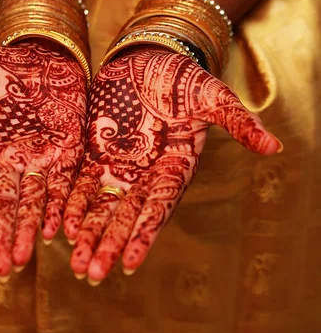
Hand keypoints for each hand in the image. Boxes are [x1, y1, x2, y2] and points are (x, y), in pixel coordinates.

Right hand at [0, 40, 86, 276]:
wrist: (38, 51)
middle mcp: (9, 161)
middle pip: (5, 203)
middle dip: (3, 234)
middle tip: (3, 267)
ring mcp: (38, 156)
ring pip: (32, 199)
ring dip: (29, 227)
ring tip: (24, 257)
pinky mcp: (66, 149)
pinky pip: (62, 181)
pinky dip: (58, 204)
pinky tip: (57, 228)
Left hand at [63, 49, 280, 282]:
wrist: (150, 58)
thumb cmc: (185, 78)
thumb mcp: (213, 96)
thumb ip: (237, 121)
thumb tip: (274, 147)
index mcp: (174, 168)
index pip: (157, 208)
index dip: (142, 235)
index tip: (127, 264)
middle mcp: (144, 174)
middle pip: (124, 216)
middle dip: (107, 243)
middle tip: (90, 273)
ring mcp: (118, 164)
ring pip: (100, 205)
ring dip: (86, 232)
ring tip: (72, 262)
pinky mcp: (95, 151)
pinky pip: (80, 180)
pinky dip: (70, 201)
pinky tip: (57, 224)